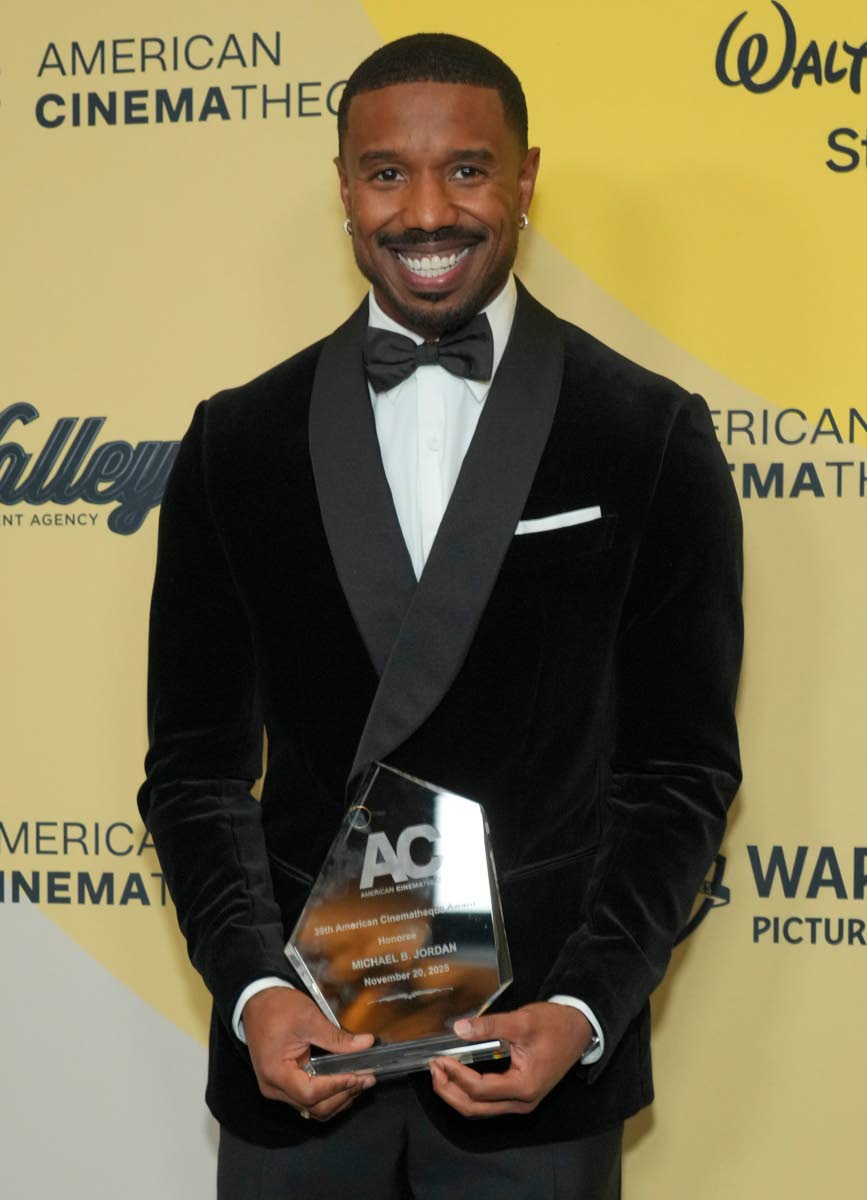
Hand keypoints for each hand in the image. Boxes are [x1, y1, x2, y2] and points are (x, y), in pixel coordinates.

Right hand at [242, 987, 375, 1121]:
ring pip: (312, 1108)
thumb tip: (366, 1043)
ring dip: (338, 1099)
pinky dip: (328, 1096)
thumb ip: (337, 1037)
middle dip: (343, 1095)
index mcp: (276, 1073)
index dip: (337, 1087)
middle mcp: (274, 1088)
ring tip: (360, 1082)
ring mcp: (277, 1089)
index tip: (359, 1076)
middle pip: (313, 1106)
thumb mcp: (308, 1018)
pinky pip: (308, 1099)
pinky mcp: (283, 1084)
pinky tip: (344, 1083)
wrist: (256, 1001)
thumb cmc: (278, 1008)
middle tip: (367, 1079)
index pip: (310, 1094)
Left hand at [430, 1002, 592, 1117]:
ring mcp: (522, 1101)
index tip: (440, 1058)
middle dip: (449, 1091)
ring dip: (457, 1093)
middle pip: (475, 1108)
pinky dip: (470, 1091)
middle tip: (434, 1068)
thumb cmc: (554, 1025)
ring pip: (481, 1109)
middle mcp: (522, 1102)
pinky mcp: (521, 1094)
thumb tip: (459, 1028)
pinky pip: (489, 1102)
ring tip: (441, 1072)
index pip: (479, 1089)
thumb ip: (490, 1027)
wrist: (580, 1028)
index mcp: (523, 1087)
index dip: (456, 1075)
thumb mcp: (521, 1021)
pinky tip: (459, 1074)